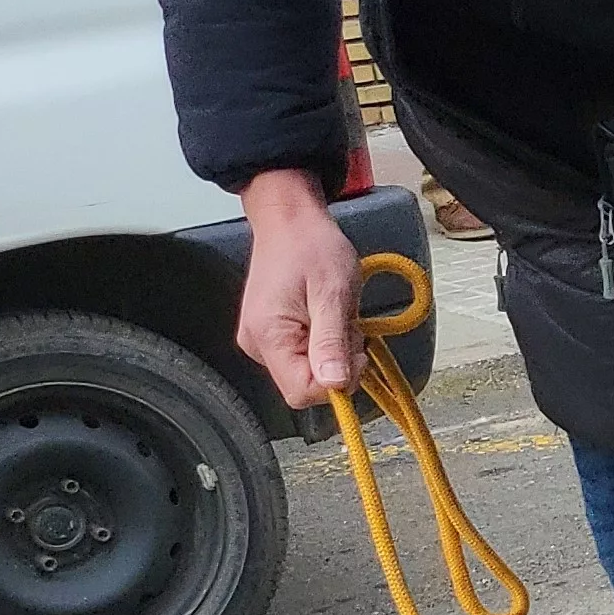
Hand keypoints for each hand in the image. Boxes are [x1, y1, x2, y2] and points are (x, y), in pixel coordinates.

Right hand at [234, 167, 360, 405]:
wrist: (290, 222)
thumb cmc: (312, 247)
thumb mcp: (332, 293)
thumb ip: (331, 341)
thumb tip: (334, 384)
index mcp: (269, 336)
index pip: (301, 392)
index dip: (336, 383)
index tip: (355, 352)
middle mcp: (258, 344)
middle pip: (305, 384)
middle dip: (337, 363)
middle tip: (347, 324)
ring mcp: (262, 340)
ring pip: (309, 370)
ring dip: (334, 350)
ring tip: (336, 313)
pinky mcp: (271, 335)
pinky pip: (305, 355)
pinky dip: (325, 342)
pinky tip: (327, 316)